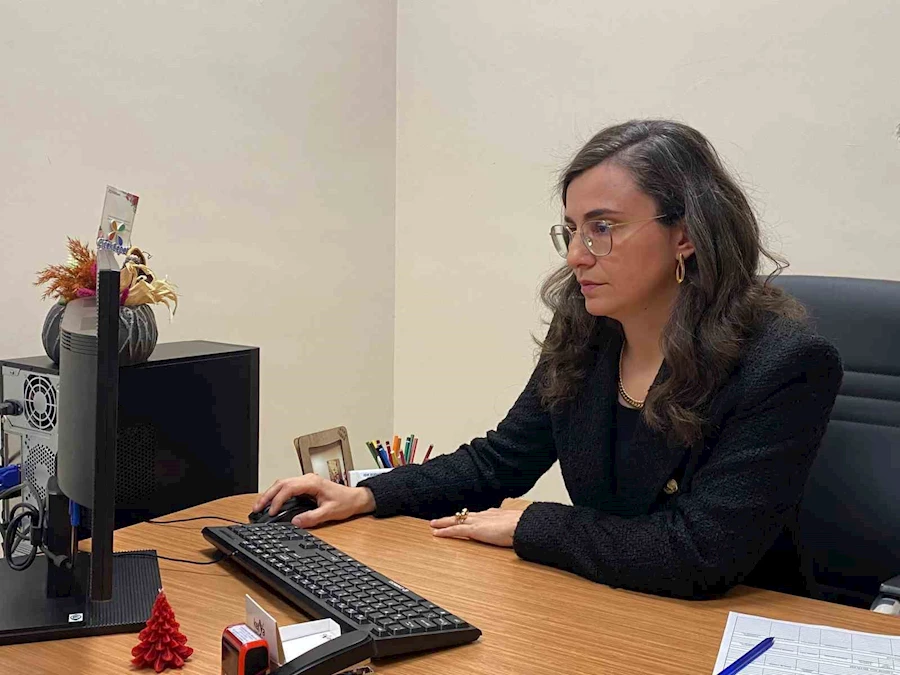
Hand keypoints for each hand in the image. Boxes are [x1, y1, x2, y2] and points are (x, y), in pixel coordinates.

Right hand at [253, 475, 375, 527]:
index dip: (278, 500)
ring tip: (260, 506)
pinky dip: (277, 494)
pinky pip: (287, 487)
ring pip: (283, 483)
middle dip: (267, 495)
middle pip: (281, 483)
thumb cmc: (346, 502)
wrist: (356, 499)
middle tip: (256, 508)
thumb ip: (312, 518)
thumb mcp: (329, 513)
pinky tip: (272, 503)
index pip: (289, 488)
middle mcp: (308, 479)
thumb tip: (295, 522)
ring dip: (271, 494)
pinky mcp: (306, 486)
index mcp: (313, 483)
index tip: (272, 512)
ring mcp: (306, 481)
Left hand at [430, 508, 521, 547]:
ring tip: (433, 525)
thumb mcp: (517, 526)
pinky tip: (437, 533)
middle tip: (440, 519)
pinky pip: (456, 530)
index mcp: (494, 514)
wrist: (522, 525)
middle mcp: (483, 515)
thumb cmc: (523, 526)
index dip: (467, 516)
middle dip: (451, 517)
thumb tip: (518, 531)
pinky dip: (445, 531)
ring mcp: (478, 522)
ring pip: (456, 521)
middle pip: (463, 516)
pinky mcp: (474, 530)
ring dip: (443, 523)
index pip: (476, 515)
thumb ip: (513, 528)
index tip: (462, 517)